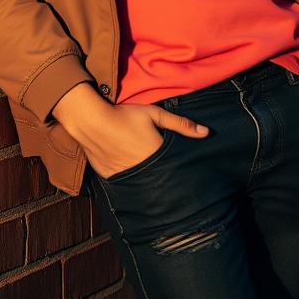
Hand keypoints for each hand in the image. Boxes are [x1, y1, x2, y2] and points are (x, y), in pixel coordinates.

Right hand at [51, 83, 208, 178]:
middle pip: (160, 179)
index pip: (174, 169)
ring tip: (151, 175)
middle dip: (166, 178)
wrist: (91, 120)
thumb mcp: (154, 114)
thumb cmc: (125, 115)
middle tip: (167, 173)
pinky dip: (130, 179)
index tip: (185, 171)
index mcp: (156, 156)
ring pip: (143, 184)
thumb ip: (181, 124)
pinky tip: (131, 172)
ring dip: (148, 180)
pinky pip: (125, 183)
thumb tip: (207, 133)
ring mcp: (125, 177)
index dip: (180, 170)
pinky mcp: (111, 179)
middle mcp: (143, 171)